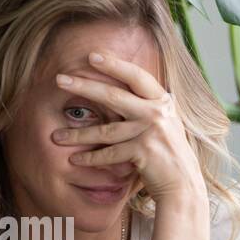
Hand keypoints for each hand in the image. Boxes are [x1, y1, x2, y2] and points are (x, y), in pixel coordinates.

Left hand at [52, 51, 205, 201]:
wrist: (183, 184)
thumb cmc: (168, 153)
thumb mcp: (163, 122)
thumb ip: (146, 105)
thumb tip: (121, 88)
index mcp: (162, 100)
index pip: (136, 76)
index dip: (114, 64)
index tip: (92, 56)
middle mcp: (157, 112)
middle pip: (114, 95)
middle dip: (84, 86)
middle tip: (59, 80)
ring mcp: (151, 131)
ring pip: (105, 130)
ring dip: (78, 135)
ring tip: (56, 137)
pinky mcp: (143, 152)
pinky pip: (110, 153)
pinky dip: (91, 158)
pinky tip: (75, 160)